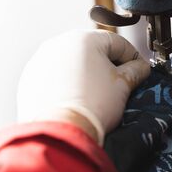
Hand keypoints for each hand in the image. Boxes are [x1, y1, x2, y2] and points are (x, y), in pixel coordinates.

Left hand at [17, 30, 149, 144]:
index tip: (139, 70)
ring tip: (95, 94)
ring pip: (73, 61)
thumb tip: (140, 68)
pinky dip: (67, 82)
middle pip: (94, 50)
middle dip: (108, 65)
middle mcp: (60, 43)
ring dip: (86, 73)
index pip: (119, 43)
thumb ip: (135, 71)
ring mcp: (42, 59)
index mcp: (85, 39)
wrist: (60, 132)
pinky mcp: (30, 77)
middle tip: (118, 83)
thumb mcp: (123, 85)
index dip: (133, 57)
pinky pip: (55, 74)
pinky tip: (76, 98)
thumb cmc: (90, 106)